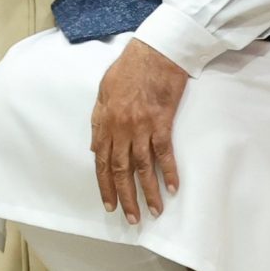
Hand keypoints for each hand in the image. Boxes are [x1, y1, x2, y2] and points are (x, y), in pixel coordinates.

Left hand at [90, 39, 188, 223]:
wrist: (154, 52)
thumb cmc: (129, 68)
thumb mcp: (104, 92)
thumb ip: (99, 121)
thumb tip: (96, 147)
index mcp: (105, 121)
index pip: (102, 162)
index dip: (105, 185)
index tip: (109, 204)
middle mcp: (121, 128)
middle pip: (121, 170)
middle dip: (125, 197)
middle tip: (132, 218)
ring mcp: (141, 127)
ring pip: (142, 167)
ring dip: (148, 192)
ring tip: (154, 212)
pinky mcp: (162, 123)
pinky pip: (164, 153)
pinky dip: (169, 172)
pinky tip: (173, 188)